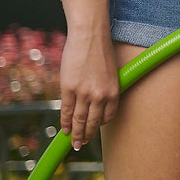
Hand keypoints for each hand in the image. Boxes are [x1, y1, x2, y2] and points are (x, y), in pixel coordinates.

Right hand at [59, 29, 119, 150]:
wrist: (90, 36)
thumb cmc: (100, 51)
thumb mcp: (110, 72)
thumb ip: (105, 88)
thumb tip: (96, 101)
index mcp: (114, 92)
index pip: (108, 116)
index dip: (101, 124)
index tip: (96, 129)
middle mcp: (101, 95)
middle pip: (94, 122)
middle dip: (88, 135)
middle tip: (82, 144)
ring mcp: (84, 93)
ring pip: (80, 120)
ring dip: (76, 133)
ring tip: (74, 143)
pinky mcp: (69, 88)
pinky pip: (67, 111)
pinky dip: (65, 122)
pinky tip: (65, 130)